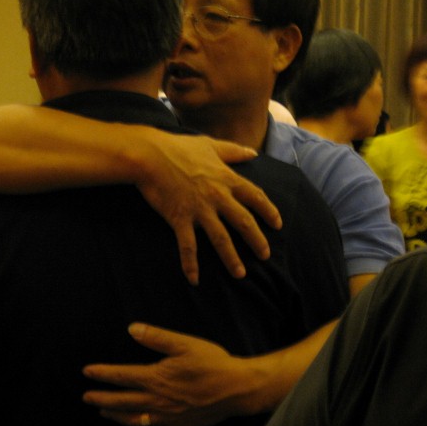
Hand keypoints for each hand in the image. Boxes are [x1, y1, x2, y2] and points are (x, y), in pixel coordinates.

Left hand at [82, 323, 258, 425]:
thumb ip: (156, 337)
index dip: (103, 374)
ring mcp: (168, 417)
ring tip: (103, 413)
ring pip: (134, 420)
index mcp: (157, 378)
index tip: (87, 372)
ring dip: (116, 416)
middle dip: (101, 399)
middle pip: (122, 401)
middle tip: (86, 397)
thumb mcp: (184, 343)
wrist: (237, 388)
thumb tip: (132, 328)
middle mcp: (158, 401)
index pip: (122, 376)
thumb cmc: (212, 363)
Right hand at [136, 131, 280, 284]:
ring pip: (221, 238)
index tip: (277, 224)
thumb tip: (252, 153)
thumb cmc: (178, 147)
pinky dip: (191, 264)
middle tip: (265, 255)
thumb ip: (233, 151)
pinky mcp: (180, 218)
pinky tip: (194, 280)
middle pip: (244, 222)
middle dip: (257, 240)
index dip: (269, 211)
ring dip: (232, 258)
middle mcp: (217, 196)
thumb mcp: (210, 145)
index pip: (255, 197)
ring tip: (240, 274)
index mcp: (226, 178)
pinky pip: (188, 246)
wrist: (149, 155)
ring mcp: (199, 209)